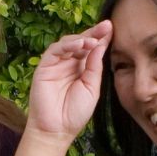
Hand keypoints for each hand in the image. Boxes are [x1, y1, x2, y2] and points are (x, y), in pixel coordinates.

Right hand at [26, 21, 112, 141]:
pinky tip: (79, 45)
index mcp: (82, 69)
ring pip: (68, 43)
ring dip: (81, 39)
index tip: (111, 28)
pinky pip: (55, 50)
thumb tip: (99, 46)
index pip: (92, 49)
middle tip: (106, 25)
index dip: (101, 38)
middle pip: (81, 42)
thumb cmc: (75, 113)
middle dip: (94, 33)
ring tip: (93, 41)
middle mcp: (69, 64)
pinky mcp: (44, 67)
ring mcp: (56, 65)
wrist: (57, 129)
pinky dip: (66, 45)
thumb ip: (95, 67)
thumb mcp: (92, 88)